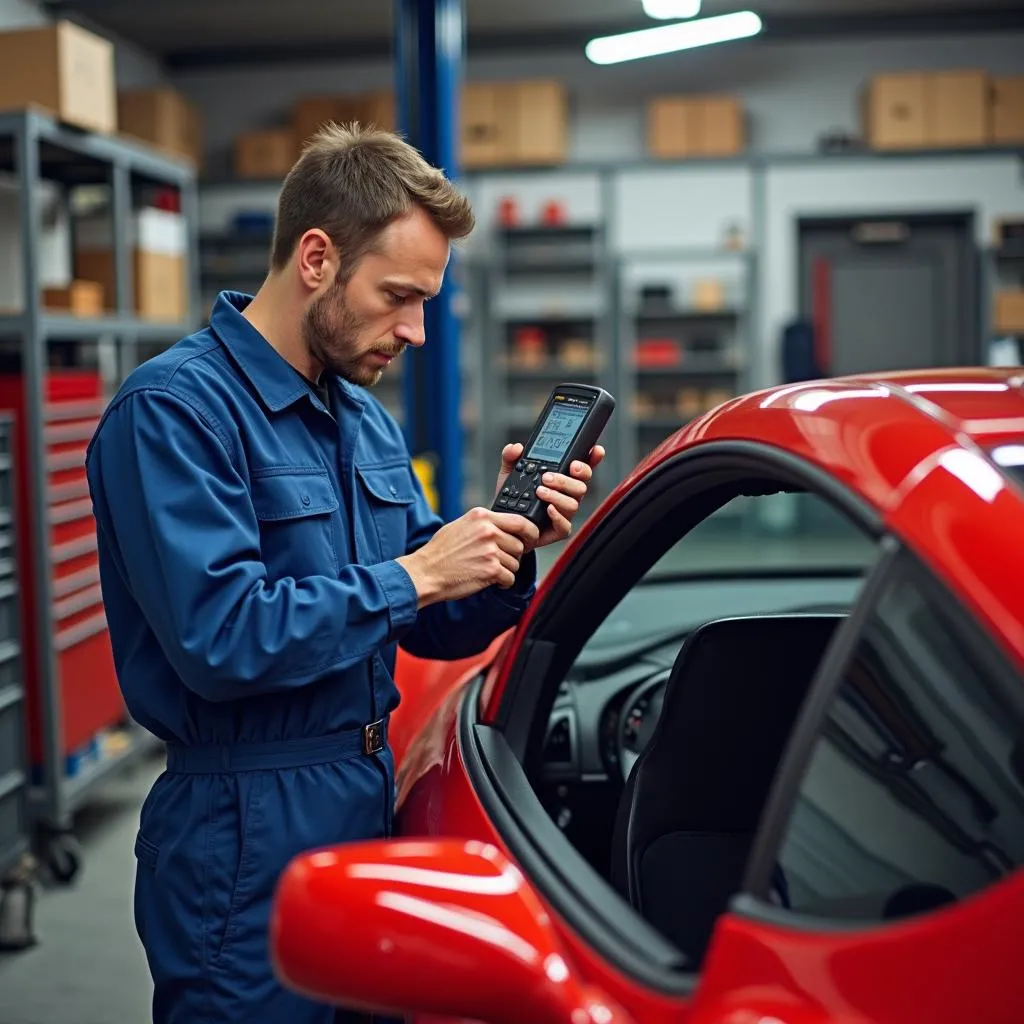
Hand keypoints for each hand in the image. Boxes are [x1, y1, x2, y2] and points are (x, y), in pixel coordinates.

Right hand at [396, 507, 539, 607]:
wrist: (426, 572)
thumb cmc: (440, 552)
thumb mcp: (461, 525)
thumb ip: (484, 524)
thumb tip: (504, 528)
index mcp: (481, 516)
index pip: (520, 521)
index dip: (530, 532)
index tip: (530, 539)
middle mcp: (488, 531)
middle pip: (519, 544)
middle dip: (513, 555)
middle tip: (498, 560)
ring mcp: (490, 551)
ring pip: (516, 563)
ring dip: (506, 570)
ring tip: (487, 570)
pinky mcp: (490, 570)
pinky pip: (509, 578)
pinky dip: (502, 582)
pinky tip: (488, 580)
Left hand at [494, 442, 605, 550]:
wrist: (505, 526)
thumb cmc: (513, 500)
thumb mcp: (509, 474)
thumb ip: (511, 457)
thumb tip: (515, 447)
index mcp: (562, 480)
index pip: (582, 468)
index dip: (593, 458)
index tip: (595, 450)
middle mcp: (567, 496)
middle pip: (581, 485)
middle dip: (566, 479)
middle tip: (548, 476)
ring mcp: (564, 513)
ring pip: (573, 503)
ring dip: (557, 496)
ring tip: (540, 491)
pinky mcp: (558, 530)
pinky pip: (565, 525)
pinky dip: (557, 516)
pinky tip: (547, 508)